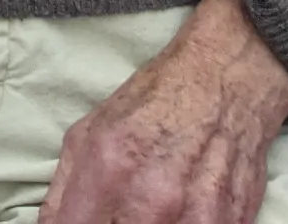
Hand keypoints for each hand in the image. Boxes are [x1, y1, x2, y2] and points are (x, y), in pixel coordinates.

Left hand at [39, 0, 287, 223]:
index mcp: (109, 169)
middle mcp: (152, 200)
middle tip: (116, 212)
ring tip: (148, 208)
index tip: (83, 221)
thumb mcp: (90, 131)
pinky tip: (180, 210)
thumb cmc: (154, 101)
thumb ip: (63, 189)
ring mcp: (196, 218)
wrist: (224, 77)